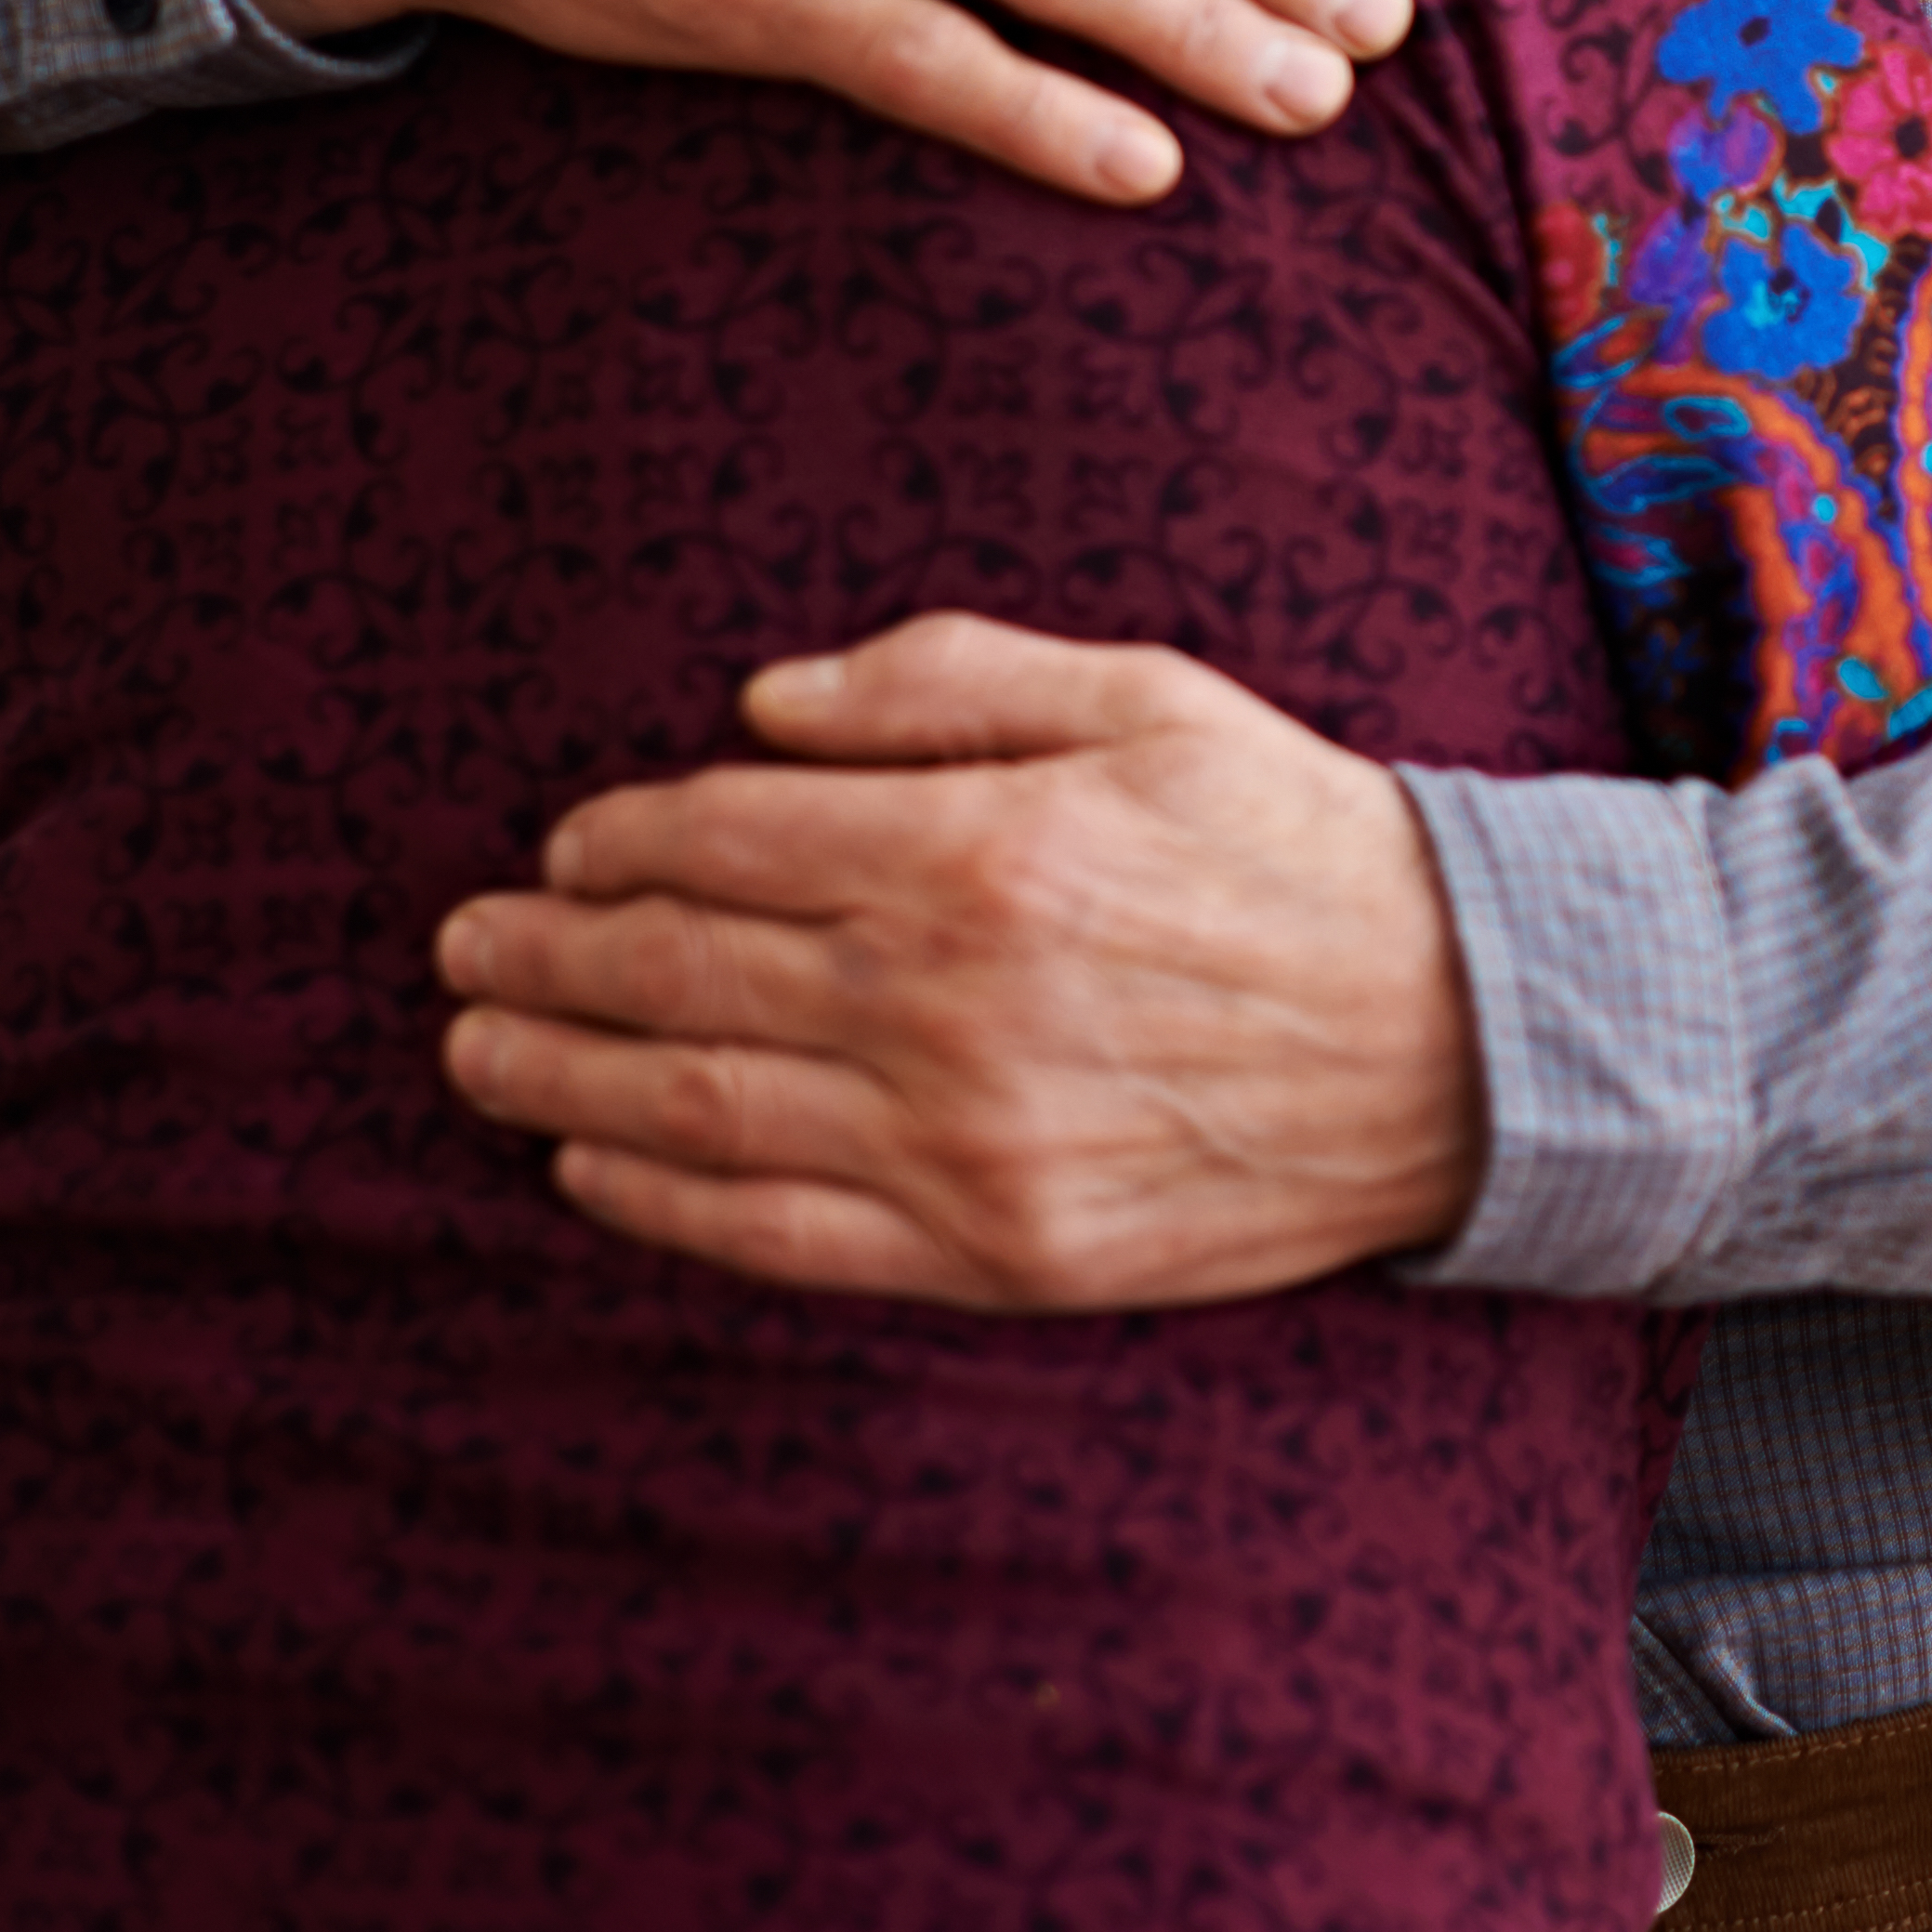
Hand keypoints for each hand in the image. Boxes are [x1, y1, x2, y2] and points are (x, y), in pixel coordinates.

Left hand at [430, 613, 1489, 1309]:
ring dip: (557, 1079)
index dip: (612, 839)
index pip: (724, 837)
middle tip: (461, 948)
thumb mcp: (1154, 700)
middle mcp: (948, 999)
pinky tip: (589, 1168)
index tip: (560, 844)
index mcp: (981, 848)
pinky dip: (658, 1204)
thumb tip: (764, 705)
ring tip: (478, 1053)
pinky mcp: (995, 1249)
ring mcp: (964, 1141)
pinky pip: (778, 1237)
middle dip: (541, 957)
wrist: (1469, 1041)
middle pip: (676, 974)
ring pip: (696, 1112)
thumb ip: (949, 682)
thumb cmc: (1305, 849)